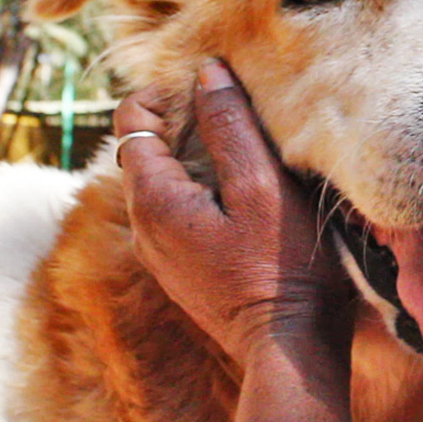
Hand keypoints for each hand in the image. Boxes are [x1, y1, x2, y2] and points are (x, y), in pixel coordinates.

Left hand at [113, 59, 356, 369]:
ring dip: (197, 158)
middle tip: (237, 115)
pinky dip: (203, 191)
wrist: (291, 349)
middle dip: (183, 123)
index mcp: (153, 200)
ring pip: (164, 182)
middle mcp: (144, 227)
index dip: (166, 93)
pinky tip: (246, 196)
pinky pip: (180, 213)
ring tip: (248, 152)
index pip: (131, 121)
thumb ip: (230, 126)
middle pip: (145, 151)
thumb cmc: (283, 267)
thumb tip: (207, 72)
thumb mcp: (262, 187)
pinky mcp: (185, 271)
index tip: (213, 89)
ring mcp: (162, 254)